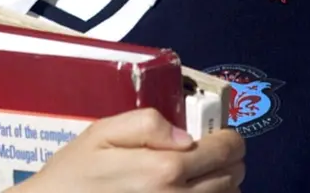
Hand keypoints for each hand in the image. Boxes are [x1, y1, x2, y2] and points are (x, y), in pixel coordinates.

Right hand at [8, 109, 244, 192]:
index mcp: (164, 169)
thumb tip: (187, 136)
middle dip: (224, 159)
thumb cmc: (75, 172)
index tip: (213, 134)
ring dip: (220, 184)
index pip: (227, 149)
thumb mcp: (101, 133)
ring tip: (194, 176)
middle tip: (201, 153)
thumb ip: (146, 125)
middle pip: (233, 175)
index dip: (226, 137)